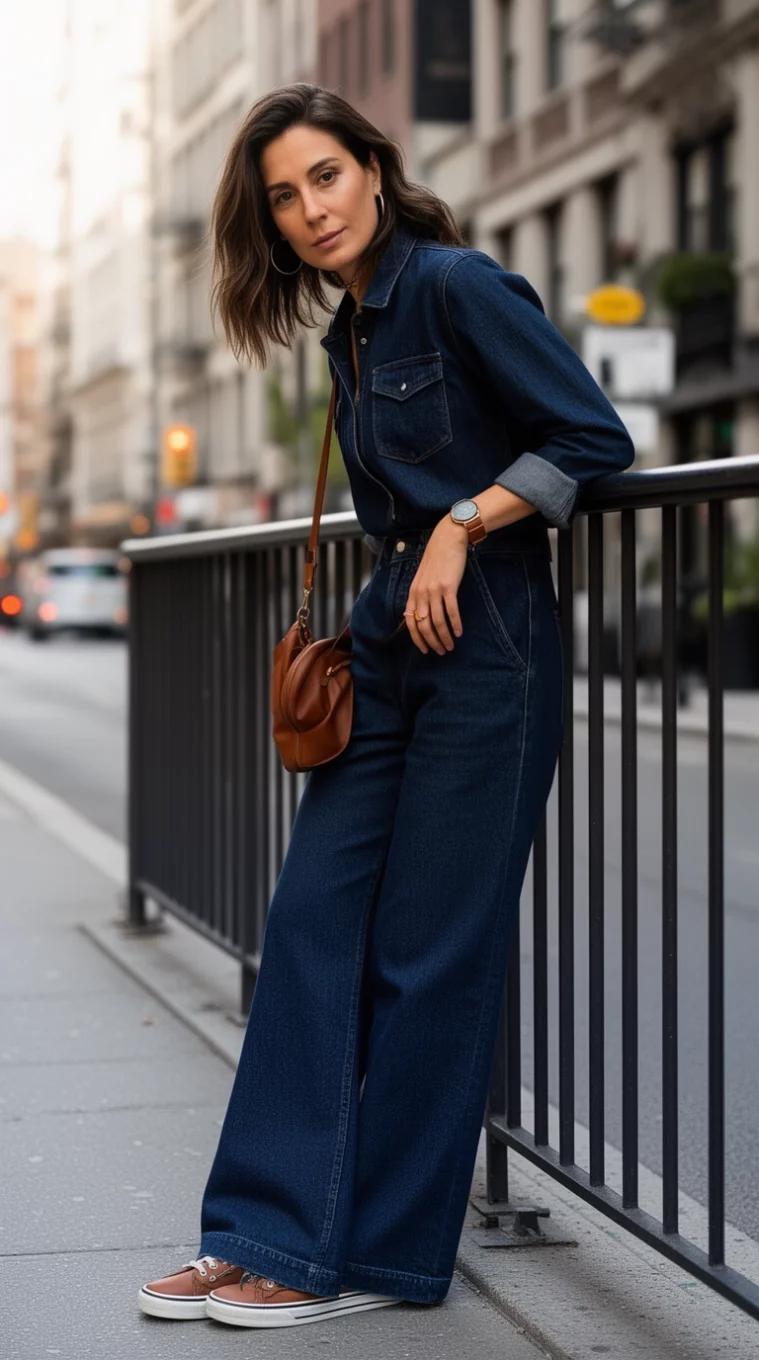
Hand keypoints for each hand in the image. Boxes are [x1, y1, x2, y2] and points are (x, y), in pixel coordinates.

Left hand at [404, 518, 467, 653]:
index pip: (410, 622)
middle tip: (441, 651)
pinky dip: (455, 624)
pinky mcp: (449, 587)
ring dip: (444, 637)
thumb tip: (424, 614)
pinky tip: (459, 633)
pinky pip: (451, 612)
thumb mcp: (423, 577)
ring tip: (451, 646)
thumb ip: (421, 594)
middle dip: (432, 642)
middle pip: (424, 626)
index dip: (417, 639)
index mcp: (413, 592)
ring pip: (437, 622)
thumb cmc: (438, 558)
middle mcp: (421, 593)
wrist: (448, 538)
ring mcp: (434, 591)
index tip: (425, 650)